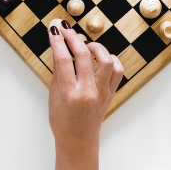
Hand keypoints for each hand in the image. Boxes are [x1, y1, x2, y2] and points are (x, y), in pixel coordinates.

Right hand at [48, 22, 122, 169]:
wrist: (78, 140)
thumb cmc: (62, 121)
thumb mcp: (53, 96)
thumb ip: (58, 71)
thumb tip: (58, 48)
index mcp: (70, 94)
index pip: (63, 60)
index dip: (58, 41)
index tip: (54, 30)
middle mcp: (88, 92)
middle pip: (82, 56)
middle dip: (73, 38)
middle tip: (66, 29)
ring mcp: (102, 92)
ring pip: (105, 61)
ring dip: (95, 47)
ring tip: (85, 44)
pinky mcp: (111, 93)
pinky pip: (117, 71)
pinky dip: (112, 59)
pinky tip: (101, 56)